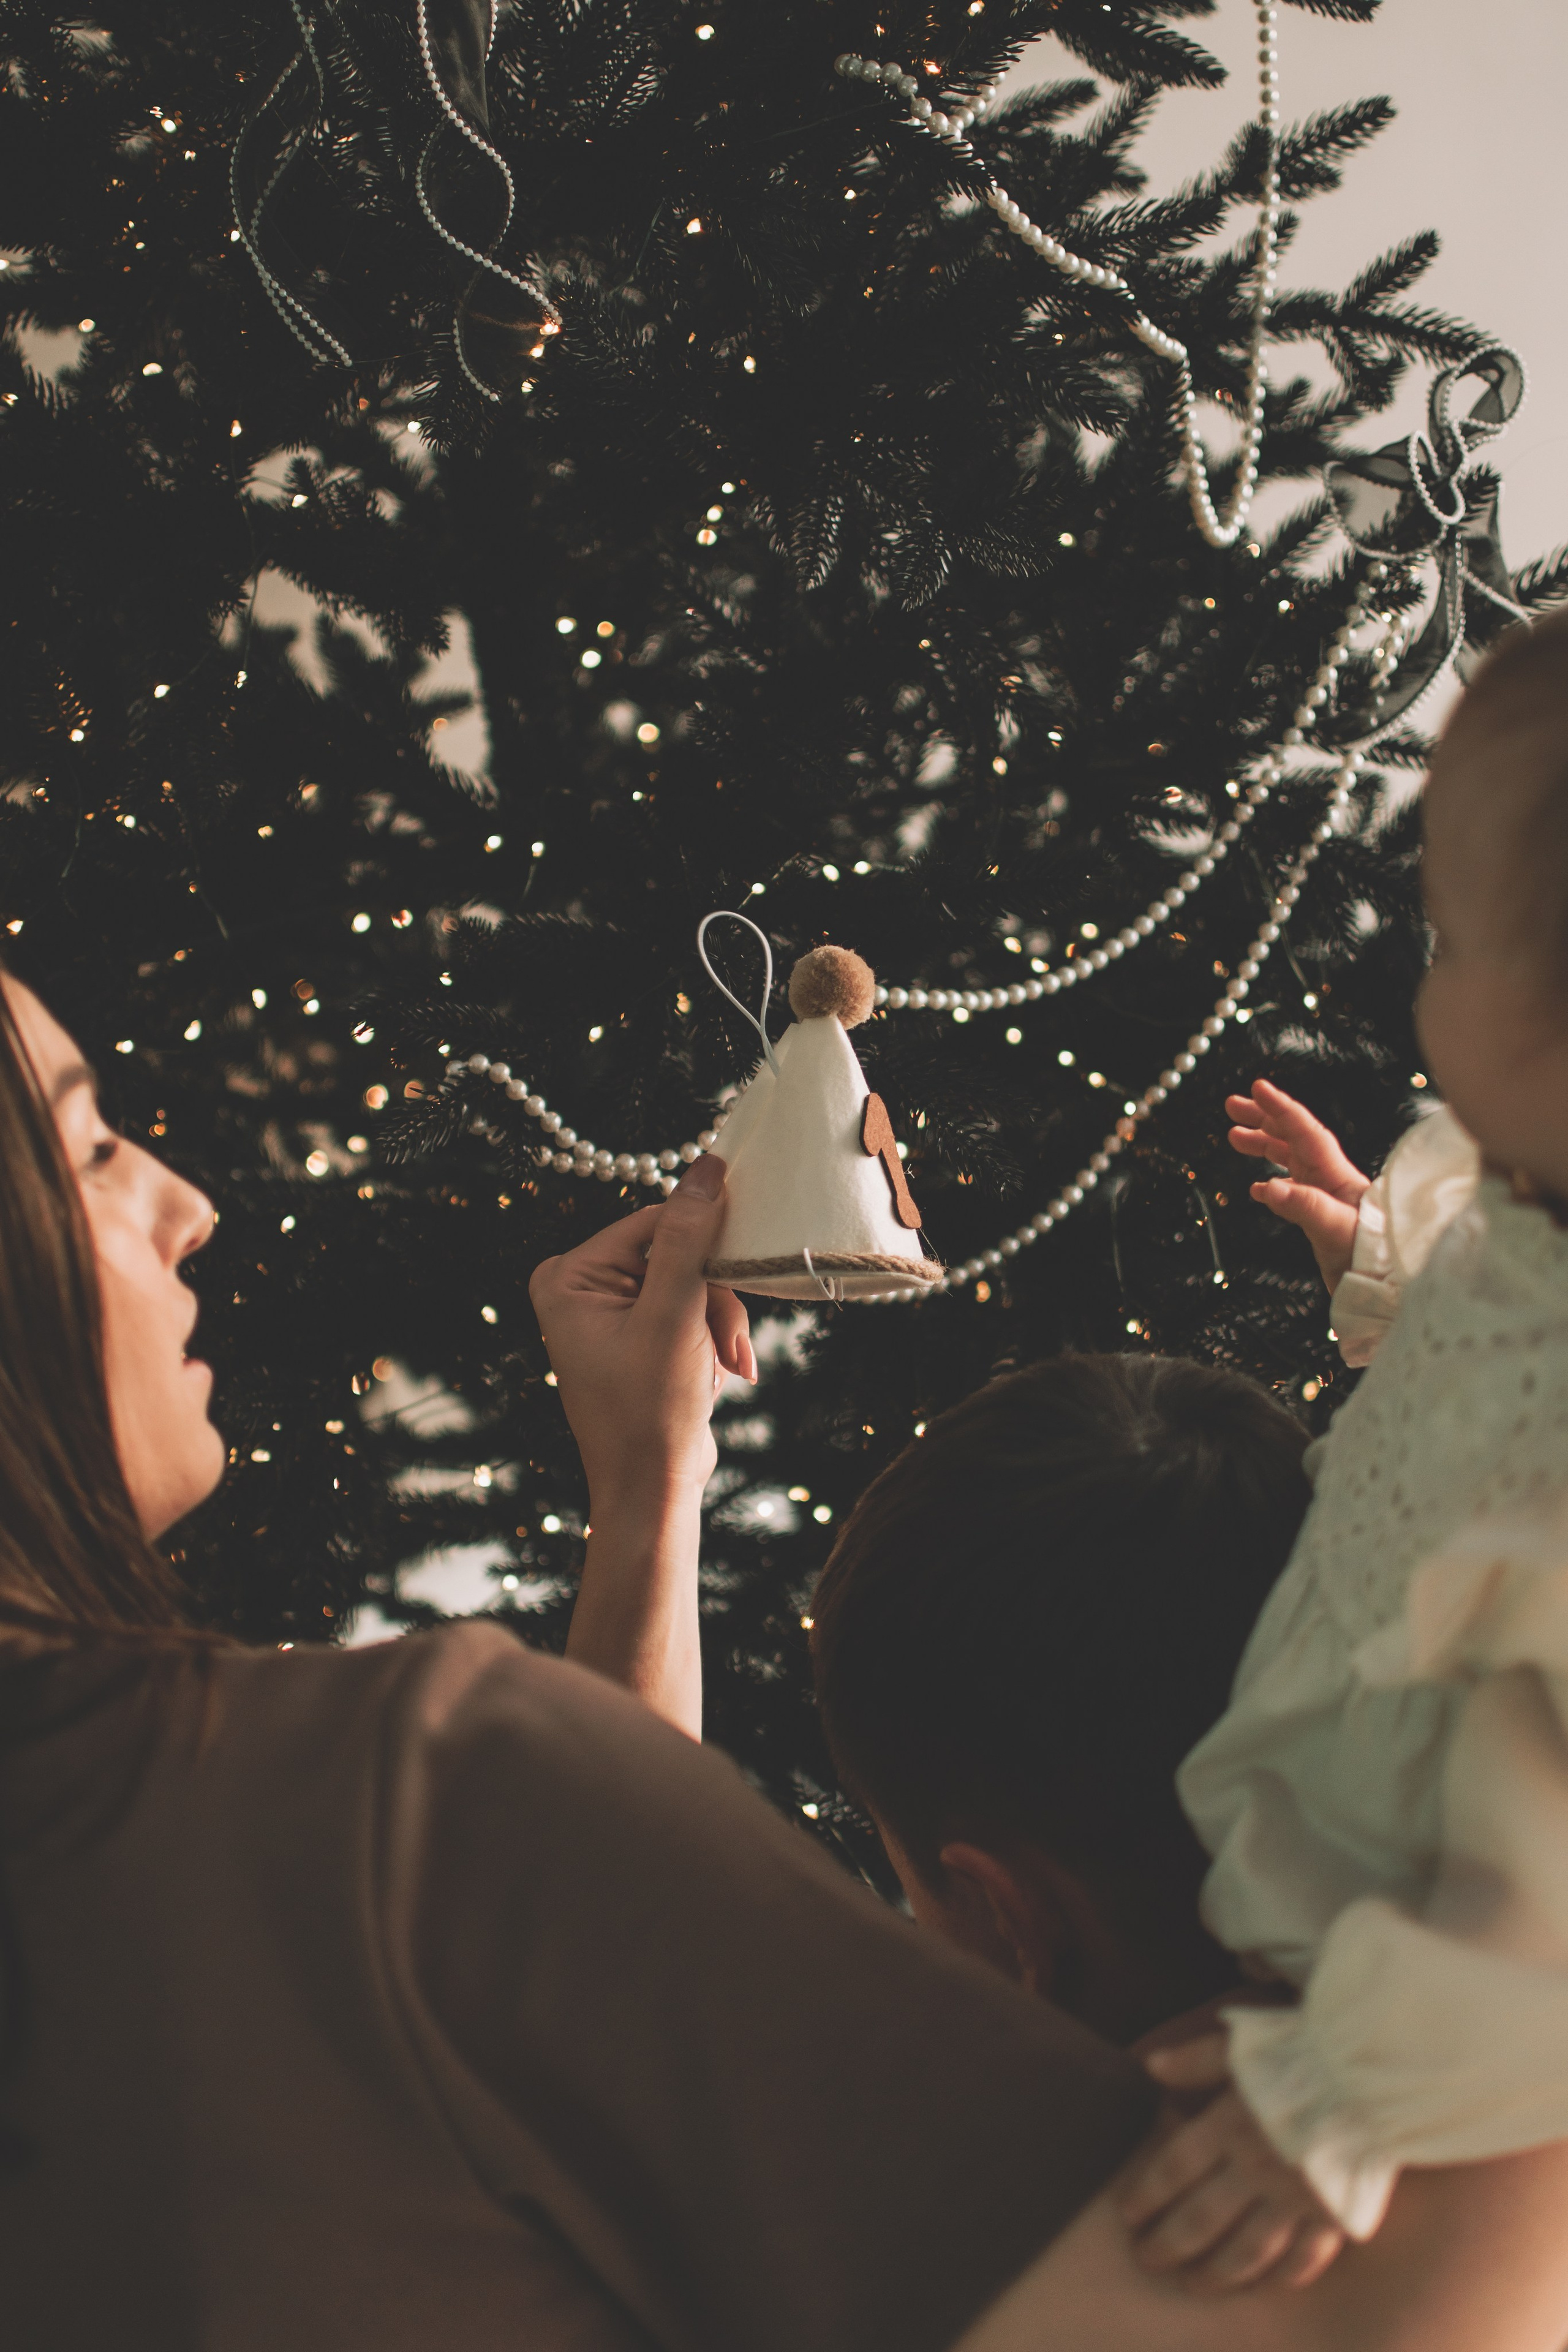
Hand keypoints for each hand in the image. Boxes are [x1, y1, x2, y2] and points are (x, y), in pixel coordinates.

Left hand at [529, 1155, 754, 1511]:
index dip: (702, 1243)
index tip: (741, 1265)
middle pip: (677, 1254)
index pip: (653, 1222)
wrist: (653, 1490)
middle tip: (725, 1345)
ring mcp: (612, 1313)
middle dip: (712, 1300)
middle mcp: (582, 1289)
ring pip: (695, 1283)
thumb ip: (688, 1240)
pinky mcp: (641, 1335)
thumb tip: (706, 1166)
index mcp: (568, 1277)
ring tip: (722, 1369)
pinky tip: (712, 1377)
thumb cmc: (649, 1411)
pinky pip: (693, 1311)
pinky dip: (712, 1342)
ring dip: (718, 1325)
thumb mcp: (672, 1317)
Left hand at [1118, 2034, 1346, 2292]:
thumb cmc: (1303, 2054)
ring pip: (1245, 2251)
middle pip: (1200, 2220)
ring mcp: (1294, 2200)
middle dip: (1167, 2245)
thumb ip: (1196, 2060)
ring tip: (1191, 2284)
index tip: (1127, 2216)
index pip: (1173, 2170)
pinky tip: (1262, 2286)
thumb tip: (1150, 2065)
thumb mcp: (1243, 2046)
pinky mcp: (1332, 2216)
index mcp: (1227, 2127)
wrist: (1373, 2075)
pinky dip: (1281, 2277)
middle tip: (1146, 2260)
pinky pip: (1303, 2259)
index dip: (1146, 2195)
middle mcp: (1254, 2170)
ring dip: (1214, 2273)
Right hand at [1227, 1078, 1370, 1290]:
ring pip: (1290, 1161)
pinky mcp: (1321, 1220)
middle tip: (1233, 1105)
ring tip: (1234, 1137)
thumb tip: (1266, 1187)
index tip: (1257, 1088)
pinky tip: (1258, 1188)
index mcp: (1337, 1176)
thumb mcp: (1337, 1232)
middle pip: (1295, 1138)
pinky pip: (1292, 1192)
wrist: (1389, 1291)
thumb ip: (1304, 1207)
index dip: (1281, 1108)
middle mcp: (1331, 1182)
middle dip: (1265, 1118)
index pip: (1306, 1132)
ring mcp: (1326, 1199)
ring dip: (1264, 1145)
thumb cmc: (1373, 1261)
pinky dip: (1272, 1184)